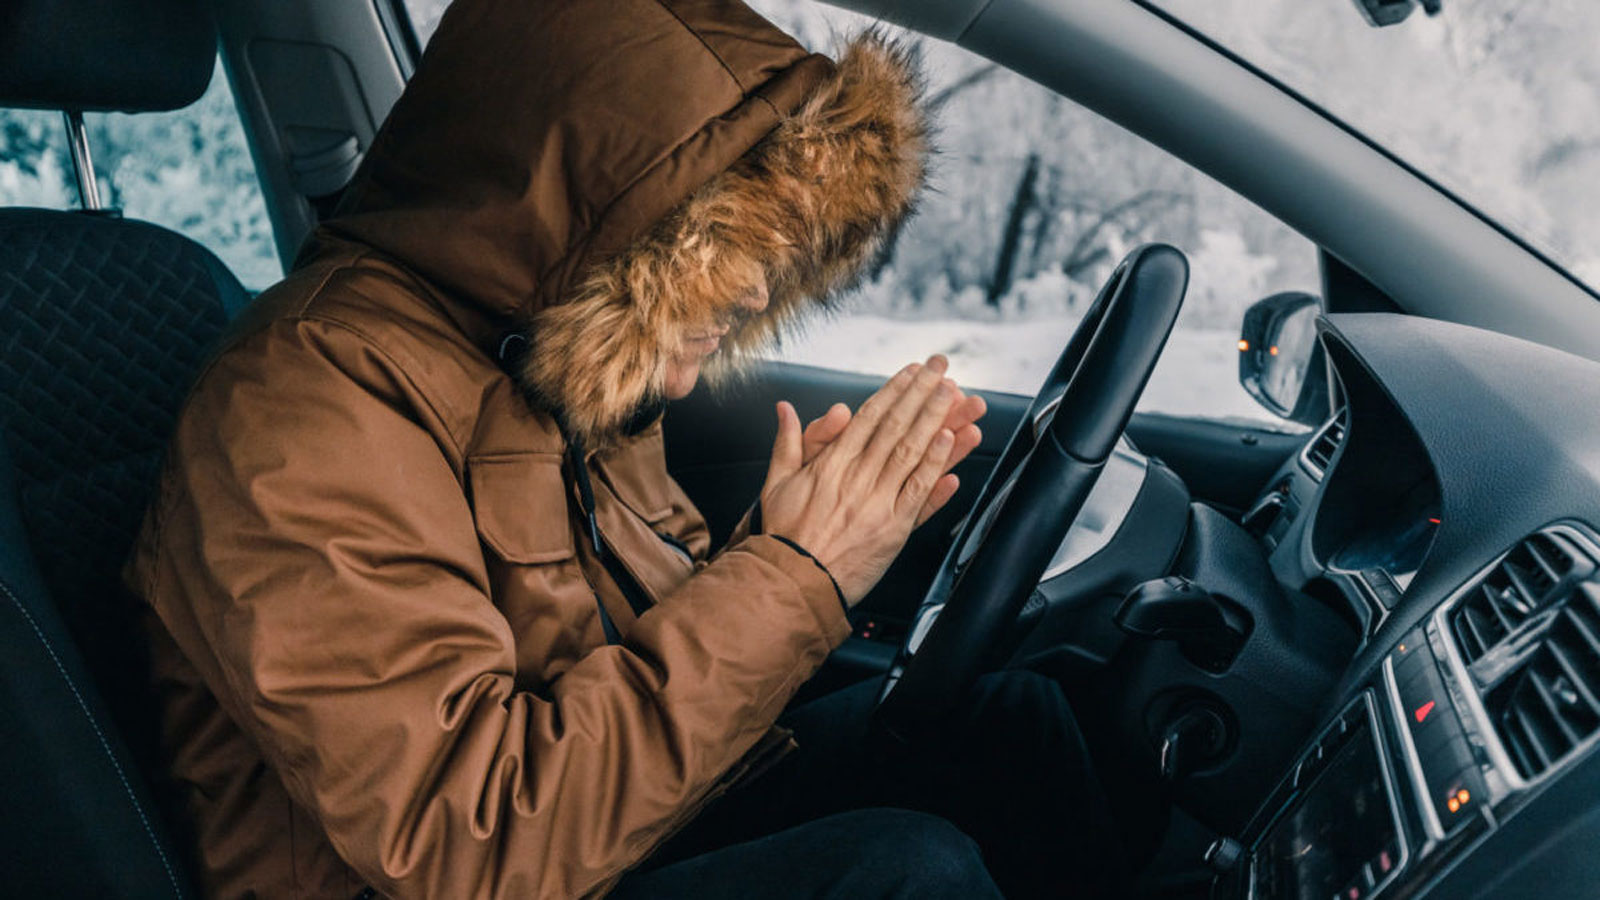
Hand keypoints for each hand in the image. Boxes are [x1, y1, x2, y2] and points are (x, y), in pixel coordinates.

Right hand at [759, 356, 978, 604]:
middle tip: (942, 369)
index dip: (894, 390)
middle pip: (896, 426)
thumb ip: (787, 443)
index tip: (912, 371)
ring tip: (955, 394)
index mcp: (832, 464)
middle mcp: (857, 477)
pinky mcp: (893, 529)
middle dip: (921, 393)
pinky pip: (918, 491)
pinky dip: (935, 465)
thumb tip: (785, 409)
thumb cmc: (784, 536)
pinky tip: (950, 442)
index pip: (869, 417)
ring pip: (911, 452)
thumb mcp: (776, 483)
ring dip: (936, 419)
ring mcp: (878, 502)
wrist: (791, 582)